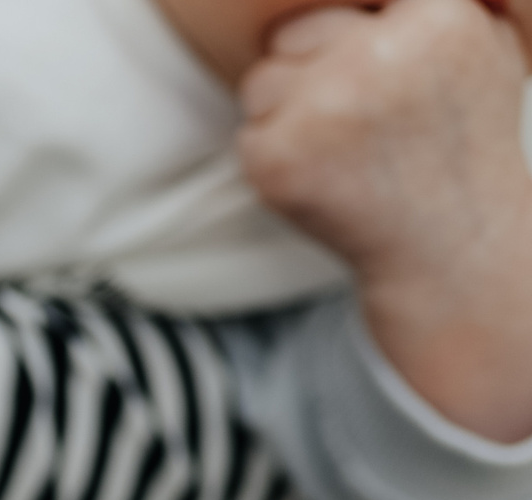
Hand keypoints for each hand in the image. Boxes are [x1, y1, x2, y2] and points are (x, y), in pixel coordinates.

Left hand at [240, 0, 531, 438]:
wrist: (450, 242)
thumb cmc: (460, 141)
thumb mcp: (483, 48)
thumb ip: (436, 4)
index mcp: (437, 18)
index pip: (338, 1)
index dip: (348, 41)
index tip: (371, 76)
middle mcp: (378, 56)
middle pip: (290, 34)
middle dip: (310, 72)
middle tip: (355, 120)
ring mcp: (324, 108)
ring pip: (260, 83)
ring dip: (286, 114)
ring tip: (344, 150)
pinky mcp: (280, 157)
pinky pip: (249, 135)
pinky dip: (275, 159)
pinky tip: (325, 179)